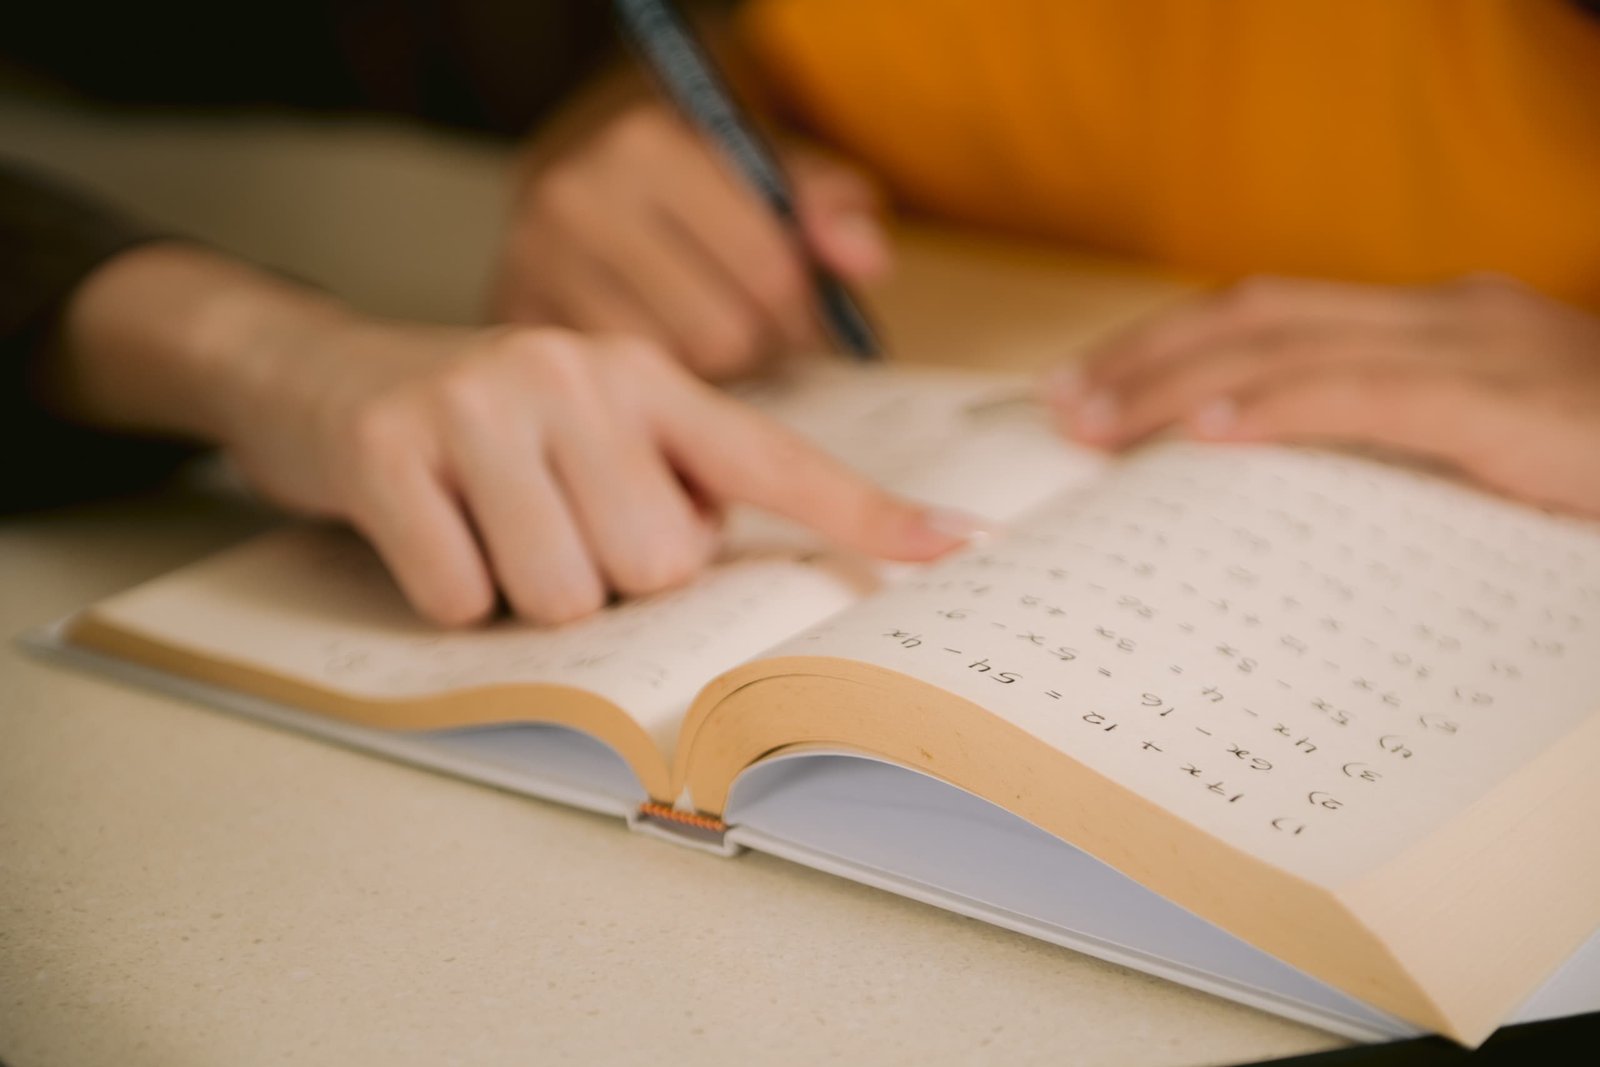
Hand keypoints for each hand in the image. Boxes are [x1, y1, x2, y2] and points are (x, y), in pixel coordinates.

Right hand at [57, 245, 967, 625]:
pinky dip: (449, 599)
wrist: (316, 373)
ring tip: (492, 530)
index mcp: (642, 374)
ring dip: (529, 596)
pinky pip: (464, 600)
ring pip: (568, 596)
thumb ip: (669, 479)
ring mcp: (482, 407)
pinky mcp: (395, 451)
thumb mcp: (587, 425)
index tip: (953, 547)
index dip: (861, 513)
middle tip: (555, 528)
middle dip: (612, 582)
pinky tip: (429, 535)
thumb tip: (734, 575)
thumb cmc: (483, 425)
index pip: (772, 457)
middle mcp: (575, 376)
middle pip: (660, 566)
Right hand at [490, 92, 890, 378]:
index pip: (768, 272)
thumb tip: (865, 258)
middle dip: (755, 347)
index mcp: (646, 147)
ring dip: (705, 380)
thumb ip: (825, 206)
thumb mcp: (762, 167)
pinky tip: (654, 363)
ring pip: (669, 378)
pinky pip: (616, 403)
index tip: (800, 315)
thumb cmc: (687, 178)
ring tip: (700, 344)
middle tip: (750, 335)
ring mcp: (530, 269)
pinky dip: (651, 397)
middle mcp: (576, 202)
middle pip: (721, 336)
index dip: (803, 311)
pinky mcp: (510, 326)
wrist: (571, 170)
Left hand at [1044, 274, 1599, 515]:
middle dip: (1144, 356)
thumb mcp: (1477, 452)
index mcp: (1433, 328)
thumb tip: (1263, 487)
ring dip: (1176, 381)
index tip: (1089, 387)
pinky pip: (1363, 394)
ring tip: (1096, 421)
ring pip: (1287, 343)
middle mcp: (1443, 319)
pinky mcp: (1501, 403)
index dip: (1169, 345)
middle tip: (1060, 404)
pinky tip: (1206, 430)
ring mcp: (1474, 352)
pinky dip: (1275, 407)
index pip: (1270, 315)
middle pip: (1256, 313)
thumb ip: (1385, 451)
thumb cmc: (1594, 472)